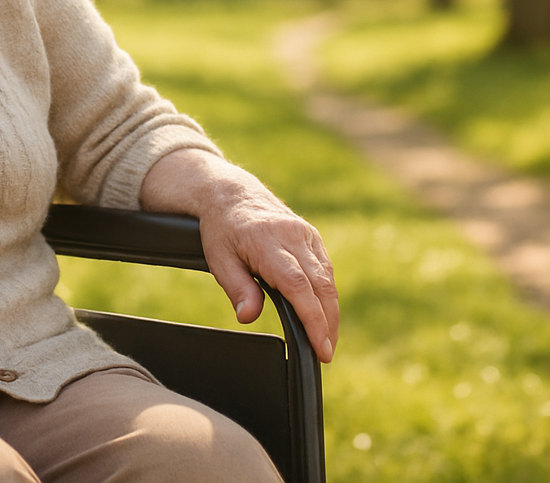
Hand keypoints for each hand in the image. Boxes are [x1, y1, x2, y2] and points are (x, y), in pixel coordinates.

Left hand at [139, 148, 338, 362]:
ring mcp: (305, 234)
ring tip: (326, 340)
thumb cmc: (222, 230)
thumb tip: (248, 318)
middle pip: (320, 285)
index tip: (320, 346)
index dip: (313, 319)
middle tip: (326, 353)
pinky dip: (327, 293)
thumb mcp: (218, 260)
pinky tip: (324, 313)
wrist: (231, 194)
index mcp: (267, 242)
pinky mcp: (312, 236)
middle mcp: (292, 235)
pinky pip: (325, 269)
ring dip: (331, 311)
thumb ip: (237, 288)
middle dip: (328, 323)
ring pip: (327, 278)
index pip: (298, 286)